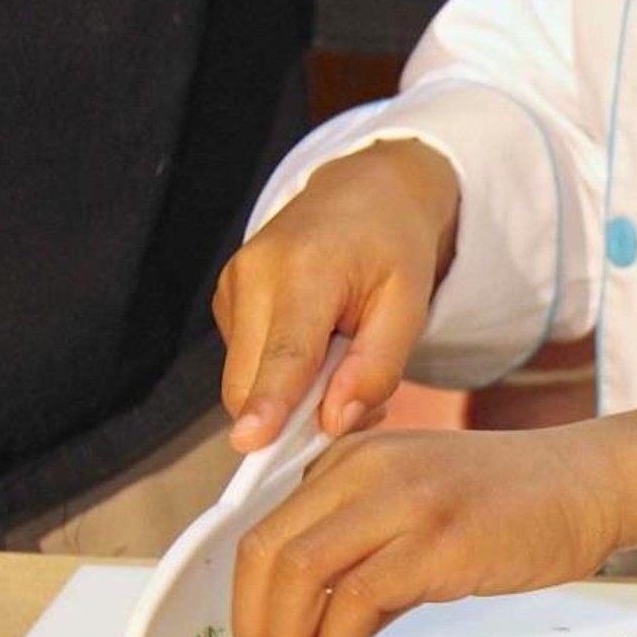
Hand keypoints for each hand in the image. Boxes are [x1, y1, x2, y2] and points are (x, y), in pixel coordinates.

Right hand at [213, 139, 459, 452]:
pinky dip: (282, 378)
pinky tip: (321, 350)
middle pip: (252, 382)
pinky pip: (248, 367)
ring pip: (246, 382)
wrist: (363, 191)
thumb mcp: (409, 305)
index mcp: (305, 269)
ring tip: (345, 362)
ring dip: (292, 398)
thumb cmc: (393, 247)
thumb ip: (377, 367)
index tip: (251, 444)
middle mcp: (254, 275)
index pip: (285, 352)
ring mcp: (231, 287)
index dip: (269, 403)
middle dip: (294, 416)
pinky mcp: (227, 302)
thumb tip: (334, 422)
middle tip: (358, 402)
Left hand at [231, 397, 636, 636]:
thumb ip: (363, 560)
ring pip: (299, 574)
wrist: (590, 485)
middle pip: (268, 552)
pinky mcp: (437, 538)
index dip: (249, 601)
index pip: (266, 530)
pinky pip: (355, 599)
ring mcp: (402, 498)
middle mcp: (365, 467)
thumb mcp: (419, 513)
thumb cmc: (512, 504)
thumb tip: (314, 633)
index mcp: (352, 456)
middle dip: (256, 629)